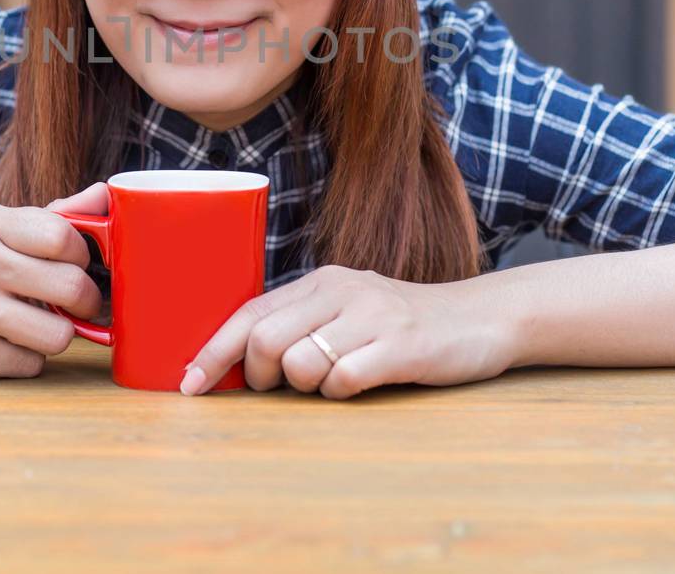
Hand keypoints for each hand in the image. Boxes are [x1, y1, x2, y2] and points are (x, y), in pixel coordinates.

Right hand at [0, 183, 108, 378]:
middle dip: (86, 300)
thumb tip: (106, 195)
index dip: (83, 255)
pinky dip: (27, 357)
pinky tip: (7, 342)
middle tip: (78, 302)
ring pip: (58, 335)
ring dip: (58, 334)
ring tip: (39, 323)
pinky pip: (30, 364)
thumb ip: (52, 216)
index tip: (77, 263)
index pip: (64, 237)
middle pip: (71, 288)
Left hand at [180, 265, 517, 398]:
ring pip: (300, 363)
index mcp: (322, 282)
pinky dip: (344, 392)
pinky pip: (344, 380)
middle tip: (285, 386)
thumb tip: (241, 363)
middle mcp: (342, 291)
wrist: (484, 319)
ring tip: (341, 376)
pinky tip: (367, 381)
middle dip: (263, 376)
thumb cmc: (406, 325)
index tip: (190, 385)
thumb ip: (303, 325)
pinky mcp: (401, 346)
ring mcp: (372, 316)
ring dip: (310, 386)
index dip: (214, 351)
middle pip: (265, 340)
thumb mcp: (350, 311)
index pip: (250, 312)